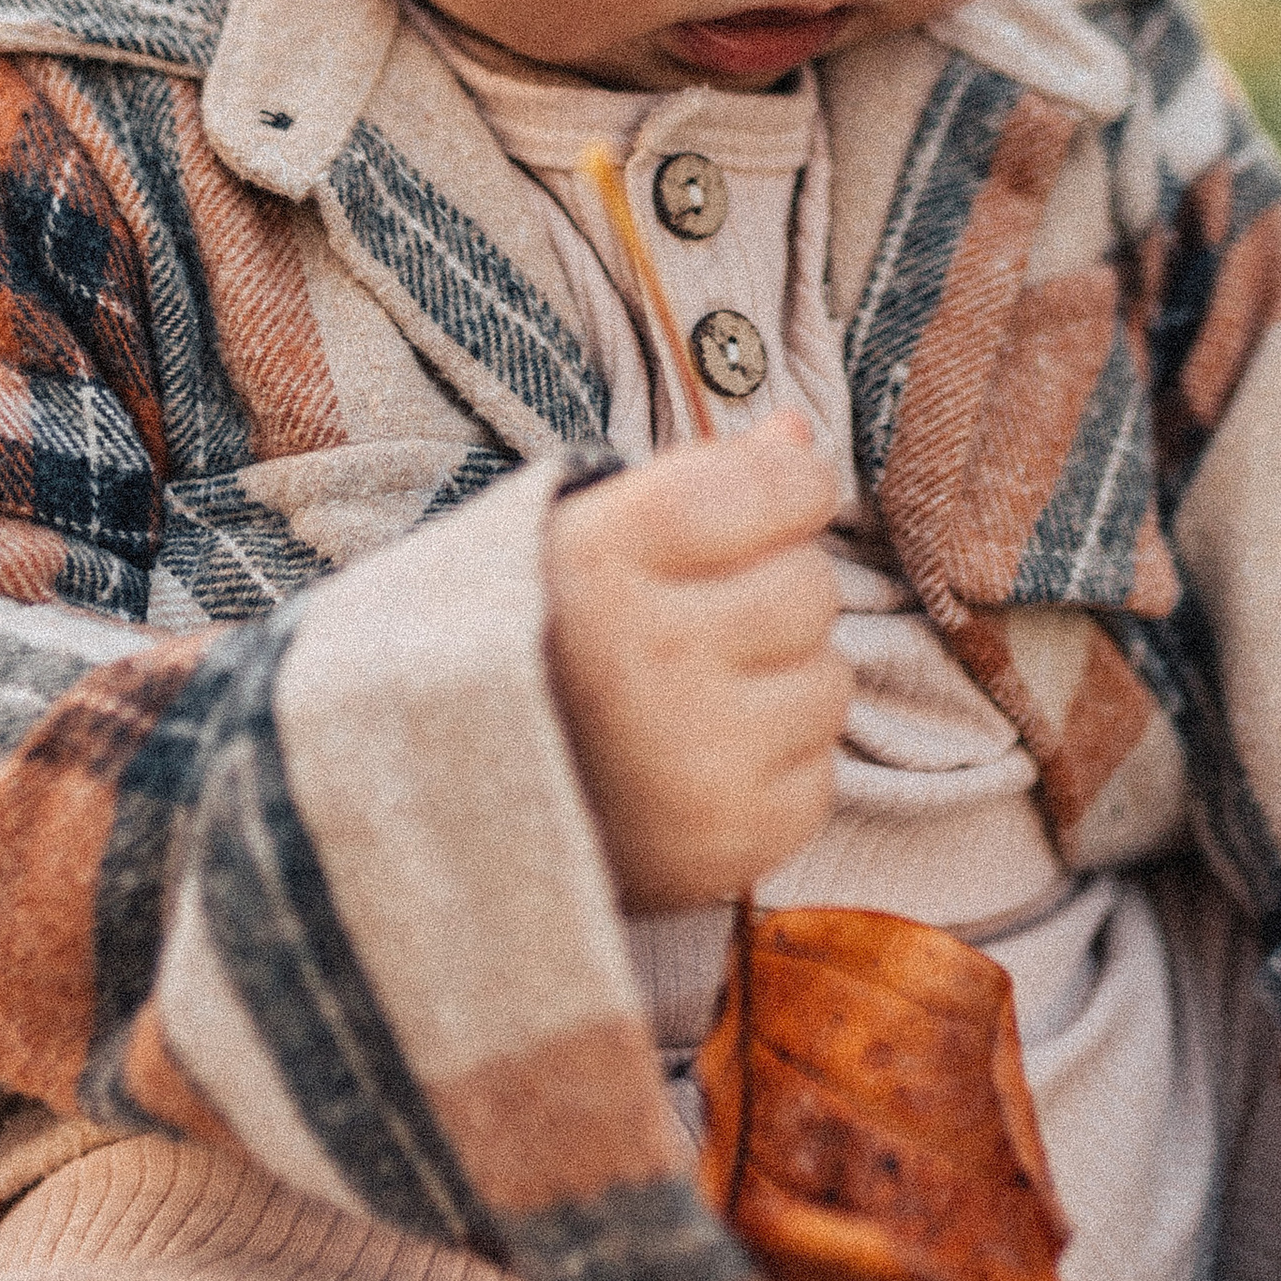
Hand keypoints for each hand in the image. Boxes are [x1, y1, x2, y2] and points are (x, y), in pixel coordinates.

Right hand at [544, 417, 850, 911]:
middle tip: (702, 622)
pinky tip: (701, 766)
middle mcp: (651, 656)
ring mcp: (694, 758)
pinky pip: (820, 777)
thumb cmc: (534, 646)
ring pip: (829, 684)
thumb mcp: (579, 539)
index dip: (787, 488)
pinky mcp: (730, 841)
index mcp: (602, 559)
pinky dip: (776, 770)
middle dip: (773, 593)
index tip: (767, 502)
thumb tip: (798, 438)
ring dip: (782, 686)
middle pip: (810, 588)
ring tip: (694, 701)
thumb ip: (694, 480)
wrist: (451, 810)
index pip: (773, 487)